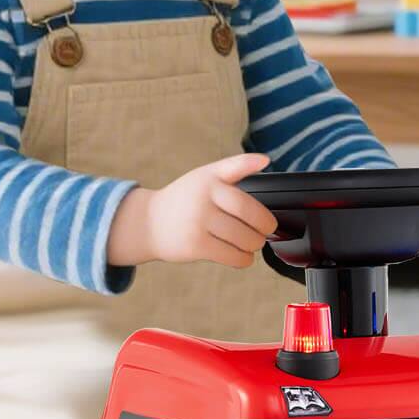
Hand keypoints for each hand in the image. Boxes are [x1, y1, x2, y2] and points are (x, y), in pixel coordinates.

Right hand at [106, 153, 278, 269]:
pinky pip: (231, 256)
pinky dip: (243, 259)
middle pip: (249, 221)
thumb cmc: (184, 198)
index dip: (263, 214)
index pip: (246, 201)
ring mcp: (198, 224)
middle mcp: (203, 200)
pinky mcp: (195, 245)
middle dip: (263, 231)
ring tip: (251, 243)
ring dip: (253, 245)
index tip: (269, 222)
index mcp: (210, 181)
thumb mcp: (206, 175)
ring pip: (243, 240)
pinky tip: (241, 255)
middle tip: (263, 232)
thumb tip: (266, 159)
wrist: (149, 222)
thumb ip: (236, 167)